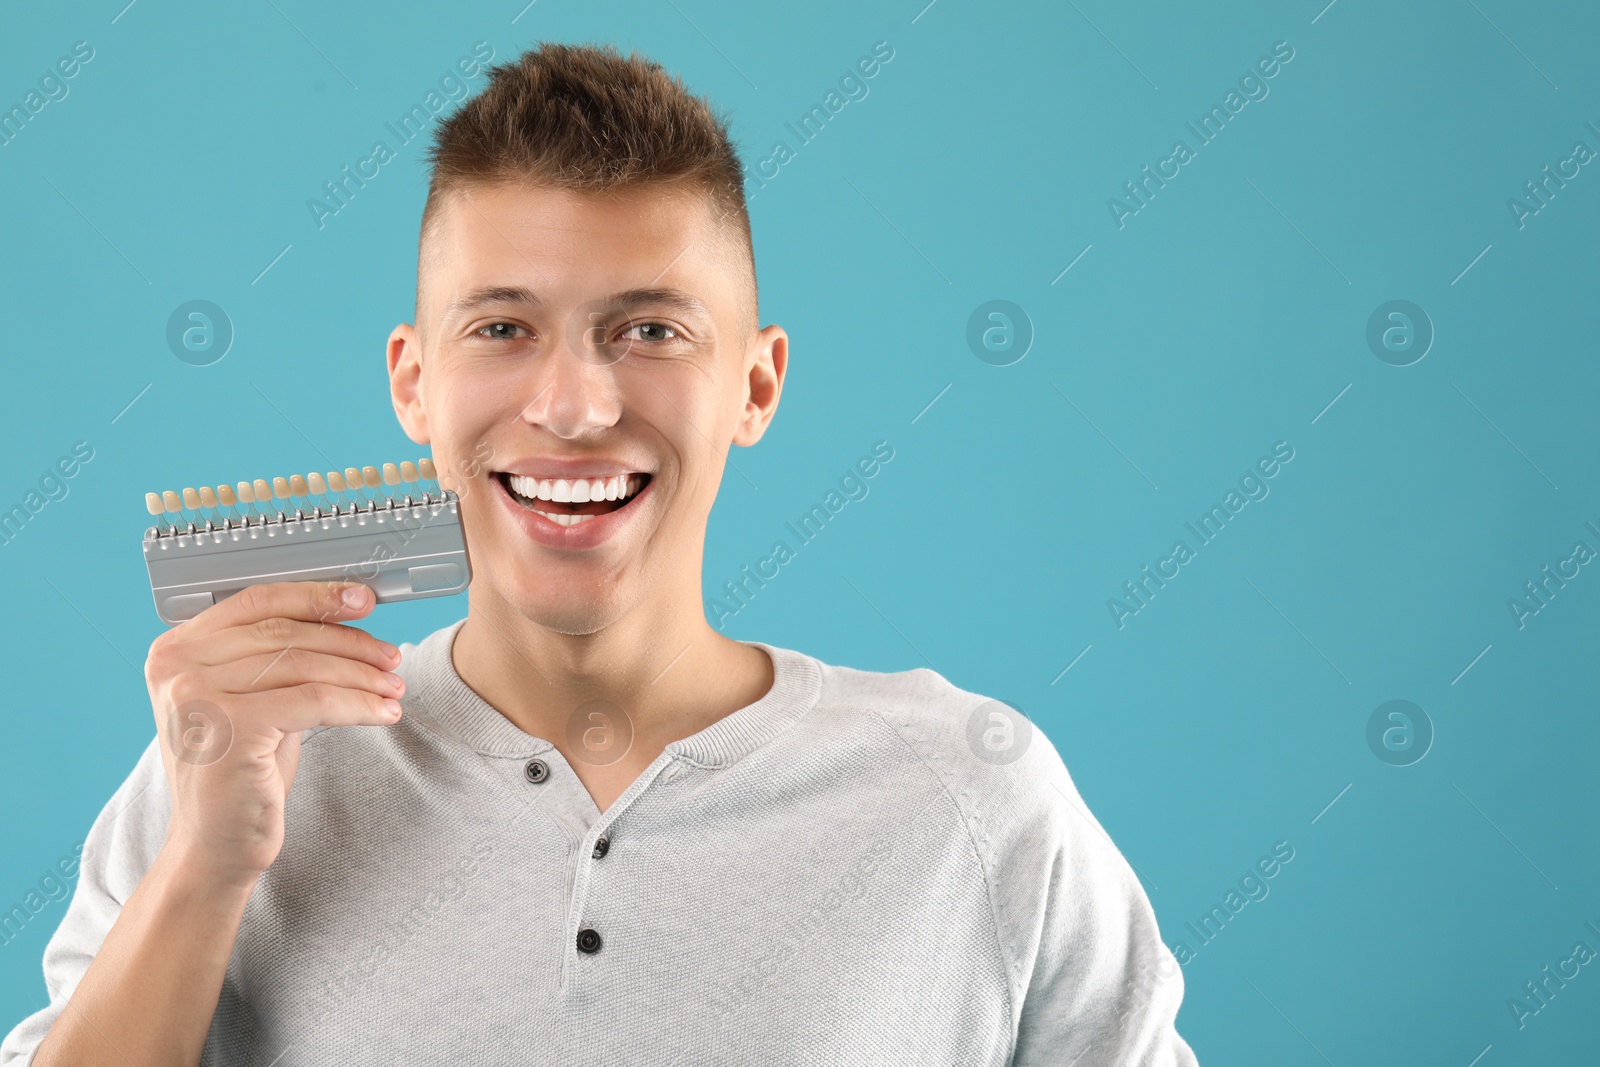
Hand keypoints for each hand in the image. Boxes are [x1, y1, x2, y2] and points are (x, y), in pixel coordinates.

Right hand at [143, 581, 403, 889]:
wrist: (215, 846)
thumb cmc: (239, 771)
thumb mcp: (252, 700)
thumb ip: (276, 656)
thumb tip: (341, 613)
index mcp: (175, 649)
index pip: (256, 601)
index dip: (315, 596)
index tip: (362, 599)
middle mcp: (177, 667)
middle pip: (286, 633)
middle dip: (350, 642)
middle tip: (391, 656)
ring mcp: (198, 695)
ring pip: (305, 666)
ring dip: (362, 675)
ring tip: (394, 687)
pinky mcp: (230, 726)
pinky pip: (316, 701)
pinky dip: (360, 704)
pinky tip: (385, 713)